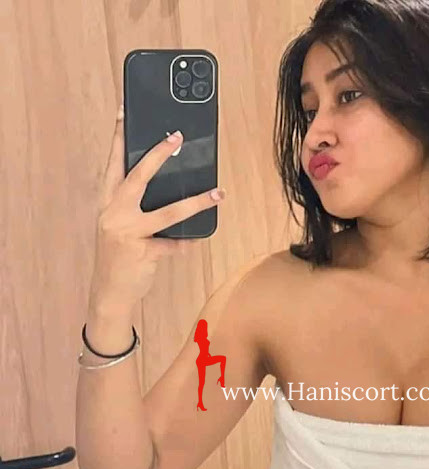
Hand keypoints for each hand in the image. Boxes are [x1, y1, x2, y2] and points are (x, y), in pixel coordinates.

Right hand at [91, 100, 224, 310]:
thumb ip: (135, 207)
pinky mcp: (141, 253)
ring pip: (166, 212)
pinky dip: (187, 242)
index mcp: (108, 203)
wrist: (110, 292)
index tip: (125, 113)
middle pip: (137, 177)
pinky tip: (200, 238)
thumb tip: (169, 187)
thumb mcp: (120, 227)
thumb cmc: (120, 256)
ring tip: (217, 193)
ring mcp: (126, 233)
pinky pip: (173, 245)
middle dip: (158, 155)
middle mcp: (114, 214)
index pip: (113, 164)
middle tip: (177, 138)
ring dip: (195, 202)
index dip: (119, 139)